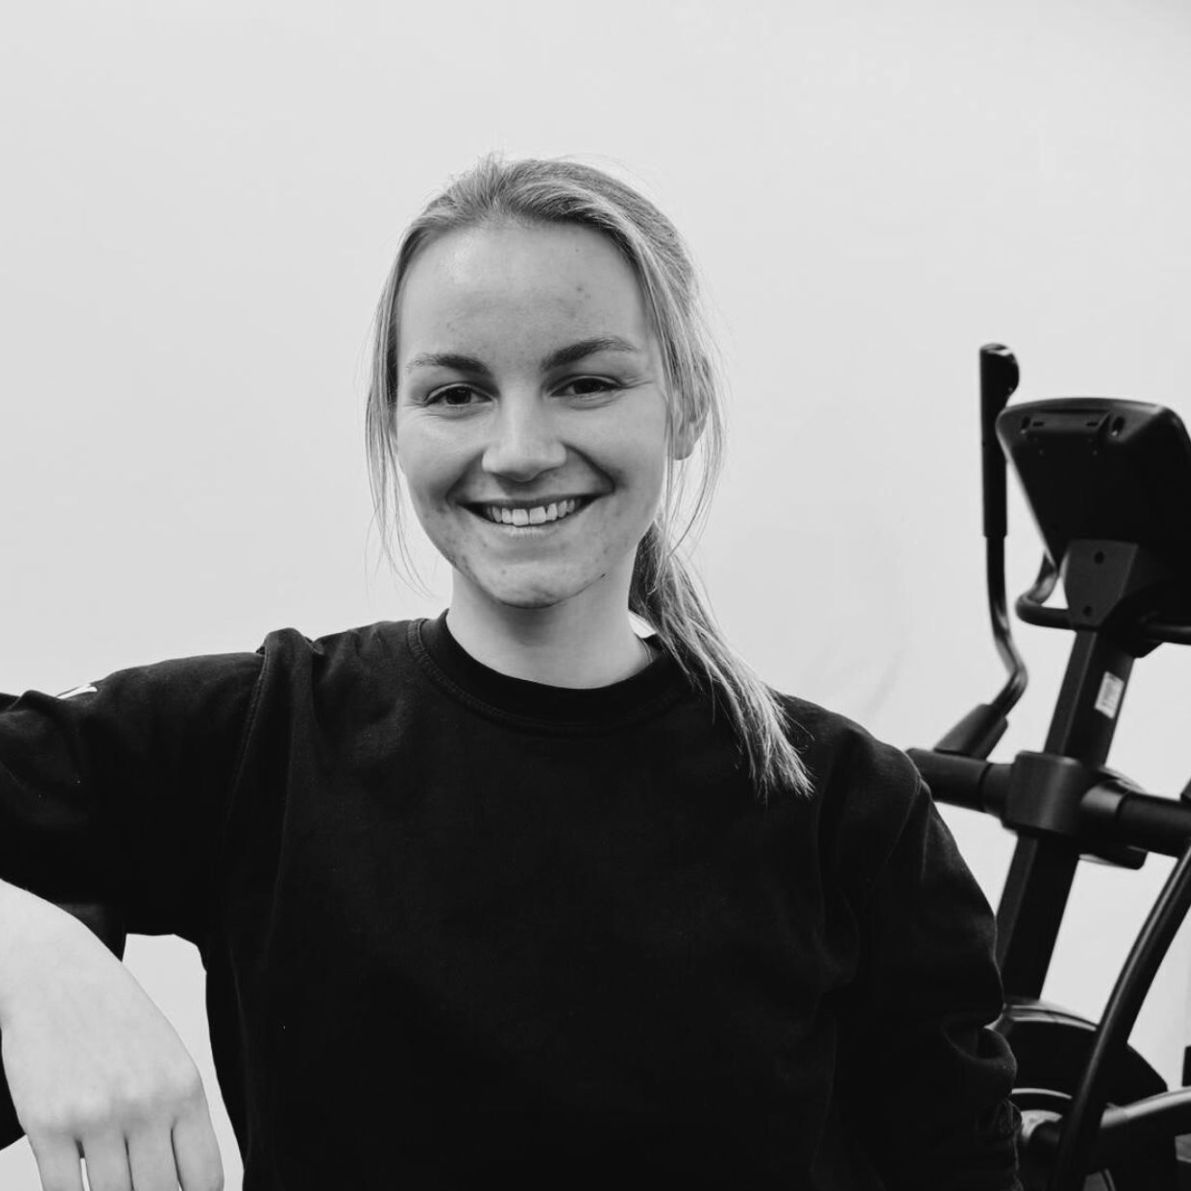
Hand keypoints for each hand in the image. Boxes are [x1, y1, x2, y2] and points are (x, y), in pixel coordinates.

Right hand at [0, 912, 222, 1189]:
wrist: (55, 974)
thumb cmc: (116, 1023)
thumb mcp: (165, 1058)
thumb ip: (178, 1117)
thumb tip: (188, 1184)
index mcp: (184, 1087)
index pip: (205, 1178)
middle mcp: (146, 1103)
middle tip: (139, 1183)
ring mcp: (95, 1114)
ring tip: (110, 1176)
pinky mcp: (46, 1123)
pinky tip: (74, 1179)